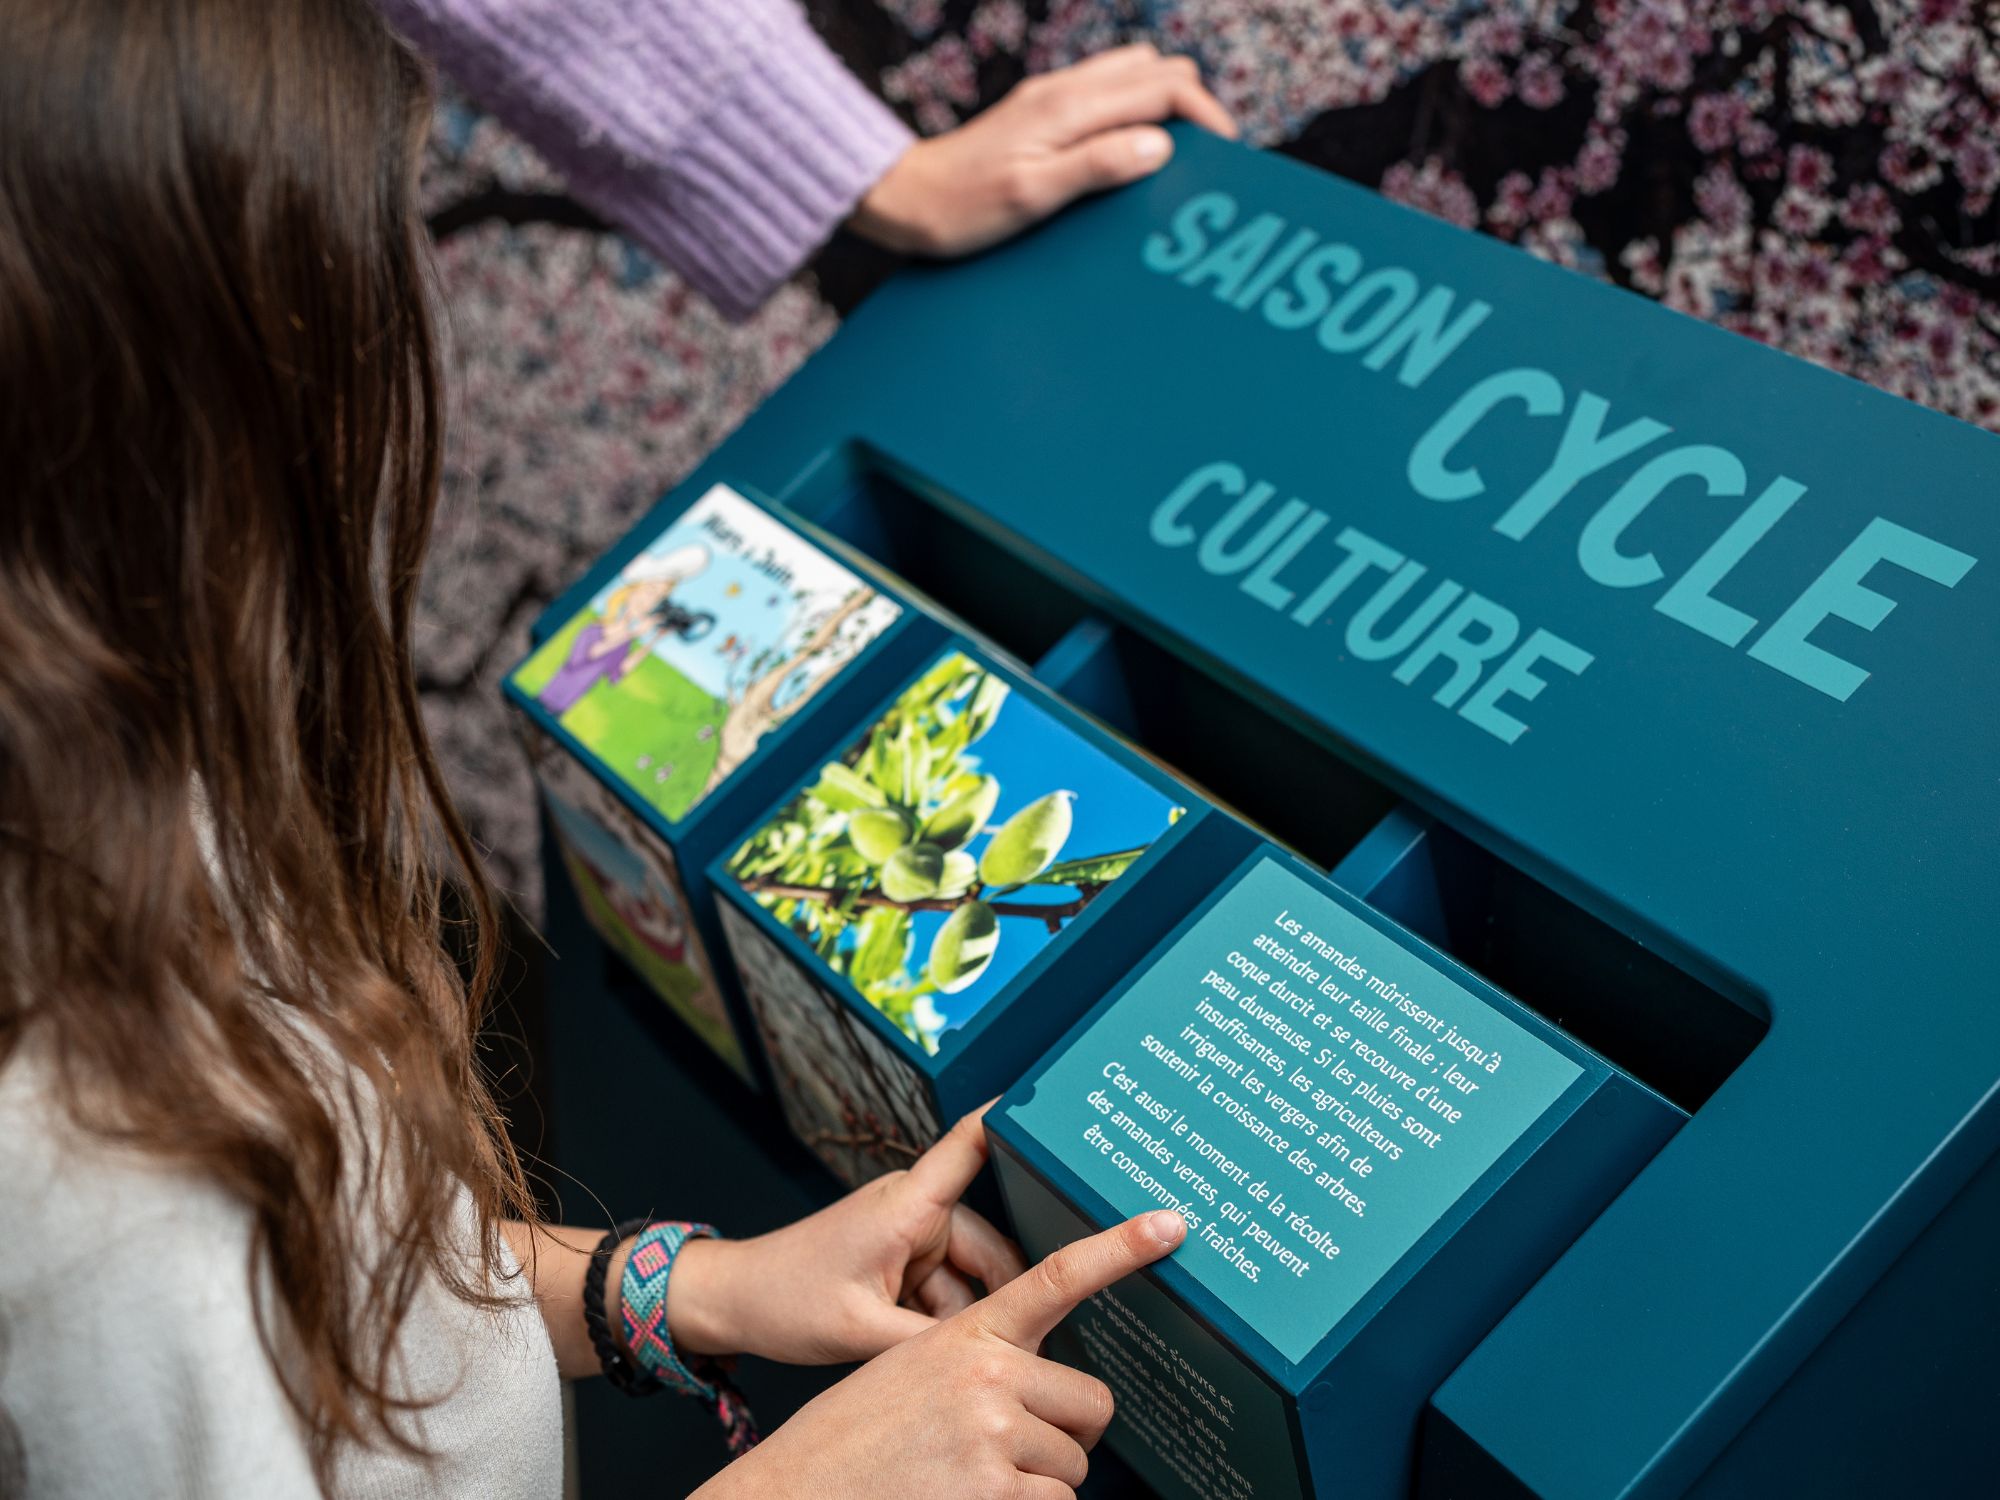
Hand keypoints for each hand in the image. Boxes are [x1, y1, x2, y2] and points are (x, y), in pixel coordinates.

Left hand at [668, 1106, 1029, 1364]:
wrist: (736, 1301)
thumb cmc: (785, 1300)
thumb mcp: (861, 1332)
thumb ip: (928, 1343)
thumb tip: (986, 1358)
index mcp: (906, 1206)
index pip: (969, 1145)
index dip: (1011, 1122)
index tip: (1052, 1103)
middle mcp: (915, 1211)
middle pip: (991, 1247)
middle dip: (1002, 1297)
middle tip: (1025, 1348)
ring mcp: (909, 1236)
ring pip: (971, 1279)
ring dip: (965, 1317)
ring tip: (960, 1363)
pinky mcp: (902, 1260)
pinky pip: (946, 1291)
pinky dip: (944, 1320)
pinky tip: (934, 1352)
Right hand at [695, 1209, 1187, 1499]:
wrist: (792, 1491)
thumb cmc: (852, 1441)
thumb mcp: (909, 1372)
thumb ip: (979, 1365)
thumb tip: (1044, 1391)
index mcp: (966, 1336)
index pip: (1055, 1279)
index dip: (1118, 1249)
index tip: (1169, 1224)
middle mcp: (986, 1378)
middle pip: (1091, 1405)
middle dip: (1066, 1437)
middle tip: (1012, 1454)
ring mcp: (992, 1438)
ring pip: (1074, 1469)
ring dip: (1038, 1487)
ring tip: (968, 1484)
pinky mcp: (993, 1496)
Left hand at [851, 43, 1236, 257]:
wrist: (905, 199)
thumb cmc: (961, 208)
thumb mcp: (1032, 196)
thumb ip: (1097, 166)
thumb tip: (1159, 146)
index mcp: (1069, 107)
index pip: (1164, 84)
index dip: (1206, 113)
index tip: (1224, 154)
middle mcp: (1064, 91)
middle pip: (1156, 69)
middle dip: (1192, 105)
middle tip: (1204, 159)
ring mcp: (1052, 98)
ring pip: (1133, 75)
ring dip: (1163, 106)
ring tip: (1173, 158)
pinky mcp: (1041, 113)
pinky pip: (1106, 96)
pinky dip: (1134, 114)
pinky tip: (1130, 154)